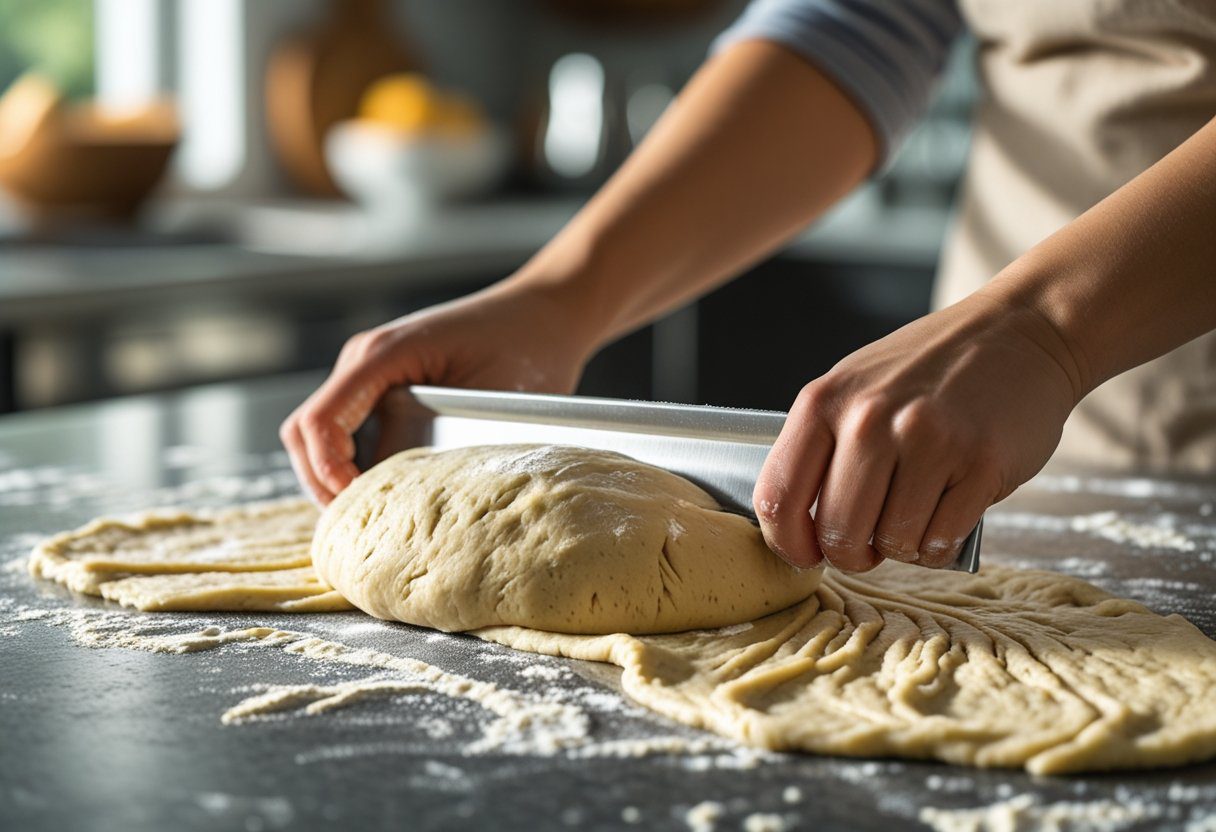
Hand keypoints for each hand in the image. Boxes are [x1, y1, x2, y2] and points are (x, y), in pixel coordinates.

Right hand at [281, 283, 594, 503]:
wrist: (546, 313)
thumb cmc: (527, 347)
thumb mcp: (487, 403)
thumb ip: (436, 445)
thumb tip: (399, 495)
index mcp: (382, 354)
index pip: (321, 422)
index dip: (328, 472)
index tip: (355, 508)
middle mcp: (364, 359)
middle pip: (305, 431)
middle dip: (321, 482)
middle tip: (354, 527)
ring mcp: (370, 371)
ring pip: (319, 433)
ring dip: (331, 475)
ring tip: (366, 515)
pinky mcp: (385, 384)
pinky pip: (348, 429)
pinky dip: (351, 463)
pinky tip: (383, 491)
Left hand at [753, 291, 1083, 571]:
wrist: (1020, 331)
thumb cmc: (929, 366)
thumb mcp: (856, 385)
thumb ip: (822, 446)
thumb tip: (796, 527)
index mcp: (824, 400)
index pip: (776, 496)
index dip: (787, 544)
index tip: (806, 554)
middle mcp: (870, 419)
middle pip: (837, 533)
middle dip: (851, 554)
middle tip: (869, 543)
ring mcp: (928, 441)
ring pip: (893, 543)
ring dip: (902, 546)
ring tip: (916, 512)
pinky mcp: (980, 464)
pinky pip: (940, 542)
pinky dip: (939, 545)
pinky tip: (946, 516)